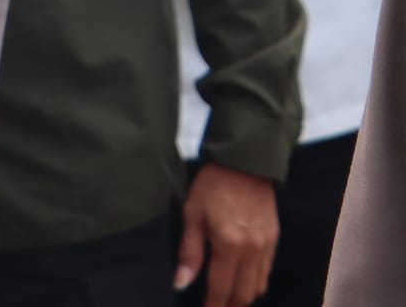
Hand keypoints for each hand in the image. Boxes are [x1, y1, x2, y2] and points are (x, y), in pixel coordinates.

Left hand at [175, 162, 276, 306]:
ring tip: (225, 298)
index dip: (213, 306)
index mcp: (229, 243)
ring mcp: (267, 246)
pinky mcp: (274, 240)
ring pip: (258, 287)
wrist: (244, 164)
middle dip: (229, 305)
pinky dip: (254, 282)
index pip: (221, 288)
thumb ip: (189, 252)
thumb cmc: (212, 186)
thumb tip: (181, 283)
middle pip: (244, 294)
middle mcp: (252, 250)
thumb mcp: (192, 215)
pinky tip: (240, 281)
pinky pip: (266, 272)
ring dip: (242, 297)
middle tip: (214, 306)